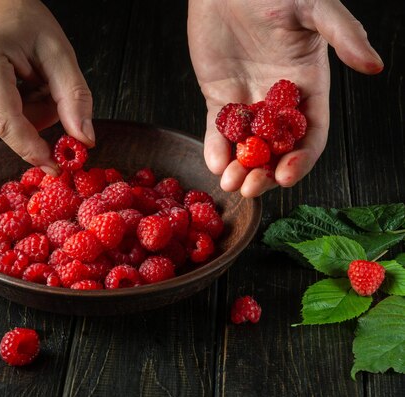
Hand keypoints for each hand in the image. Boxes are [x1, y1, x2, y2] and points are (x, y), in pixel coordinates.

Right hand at [0, 0, 93, 174]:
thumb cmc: (20, 21)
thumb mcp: (58, 50)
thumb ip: (73, 96)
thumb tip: (83, 139)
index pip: (5, 120)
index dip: (31, 146)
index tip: (54, 165)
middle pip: (5, 127)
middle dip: (34, 117)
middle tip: (41, 86)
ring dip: (20, 115)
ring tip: (20, 81)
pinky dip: (4, 113)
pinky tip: (4, 87)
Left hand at [188, 0, 382, 196]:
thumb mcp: (313, 7)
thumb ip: (344, 35)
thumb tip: (374, 65)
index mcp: (308, 86)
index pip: (310, 134)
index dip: (301, 158)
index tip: (286, 175)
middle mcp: (279, 101)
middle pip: (277, 149)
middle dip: (266, 173)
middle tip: (250, 188)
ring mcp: (249, 101)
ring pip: (247, 146)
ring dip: (240, 168)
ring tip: (228, 183)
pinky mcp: (220, 98)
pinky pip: (218, 130)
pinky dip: (215, 148)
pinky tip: (213, 162)